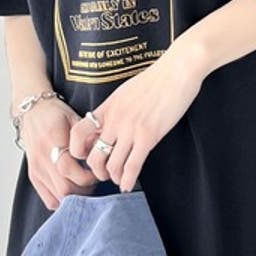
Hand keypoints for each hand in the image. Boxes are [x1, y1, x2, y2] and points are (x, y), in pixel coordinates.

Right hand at [19, 97, 98, 209]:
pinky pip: (49, 199)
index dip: (88, 176)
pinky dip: (63, 201)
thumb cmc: (56, 114)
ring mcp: (36, 169)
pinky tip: (73, 192)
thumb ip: (89, 136)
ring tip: (86, 186)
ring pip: (57, 197)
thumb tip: (105, 152)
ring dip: (76, 197)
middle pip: (64, 188)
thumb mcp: (75, 118)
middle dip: (85, 190)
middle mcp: (42, 158)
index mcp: (52, 140)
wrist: (32, 111)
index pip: (69, 169)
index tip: (99, 172)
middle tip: (95, 182)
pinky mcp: (34, 176)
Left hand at [68, 42, 208, 191]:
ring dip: (114, 177)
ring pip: (112, 165)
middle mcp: (114, 120)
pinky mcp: (148, 136)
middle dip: (97, 171)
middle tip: (105, 174)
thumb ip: (117, 108)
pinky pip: (132, 166)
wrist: (177, 70)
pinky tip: (129, 185)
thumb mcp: (127, 91)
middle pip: (93, 155)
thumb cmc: (157, 78)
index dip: (77, 149)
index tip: (88, 155)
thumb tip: (113, 120)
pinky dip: (128, 180)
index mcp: (107, 107)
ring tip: (119, 180)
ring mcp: (130, 129)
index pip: (78, 133)